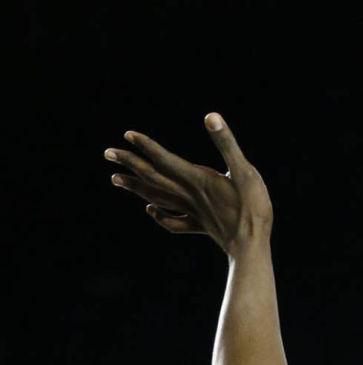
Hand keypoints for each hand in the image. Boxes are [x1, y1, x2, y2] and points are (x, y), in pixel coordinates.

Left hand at [105, 114, 271, 255]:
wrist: (252, 248)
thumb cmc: (253, 210)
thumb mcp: (244, 171)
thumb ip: (227, 143)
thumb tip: (211, 116)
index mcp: (197, 180)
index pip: (165, 159)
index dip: (146, 146)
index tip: (127, 135)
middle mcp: (190, 196)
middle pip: (154, 178)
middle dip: (130, 165)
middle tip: (107, 153)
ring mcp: (193, 212)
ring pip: (157, 198)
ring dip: (136, 188)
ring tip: (116, 180)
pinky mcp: (201, 226)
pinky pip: (173, 222)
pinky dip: (159, 215)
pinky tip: (150, 210)